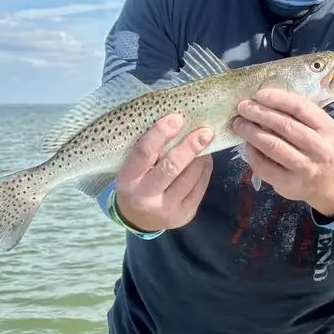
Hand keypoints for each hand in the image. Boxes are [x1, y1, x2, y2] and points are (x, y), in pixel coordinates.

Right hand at [115, 113, 214, 231]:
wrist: (139, 219)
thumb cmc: (137, 182)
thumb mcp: (132, 167)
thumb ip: (148, 148)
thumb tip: (171, 114)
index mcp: (128, 180)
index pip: (143, 153)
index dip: (159, 134)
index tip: (175, 118)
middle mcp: (145, 197)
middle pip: (171, 168)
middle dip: (189, 147)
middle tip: (205, 131)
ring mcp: (166, 209)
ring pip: (190, 177)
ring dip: (201, 156)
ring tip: (204, 142)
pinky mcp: (184, 215)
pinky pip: (200, 187)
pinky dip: (205, 169)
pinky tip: (204, 159)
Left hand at [232, 88, 333, 216]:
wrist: (331, 183)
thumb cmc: (320, 147)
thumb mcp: (320, 128)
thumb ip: (299, 115)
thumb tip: (264, 100)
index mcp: (327, 128)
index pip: (301, 108)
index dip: (278, 99)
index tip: (259, 94)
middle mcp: (319, 148)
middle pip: (285, 126)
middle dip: (259, 113)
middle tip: (243, 107)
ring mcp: (304, 167)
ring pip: (273, 146)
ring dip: (252, 132)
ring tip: (239, 124)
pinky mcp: (289, 183)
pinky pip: (265, 166)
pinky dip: (252, 153)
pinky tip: (247, 144)